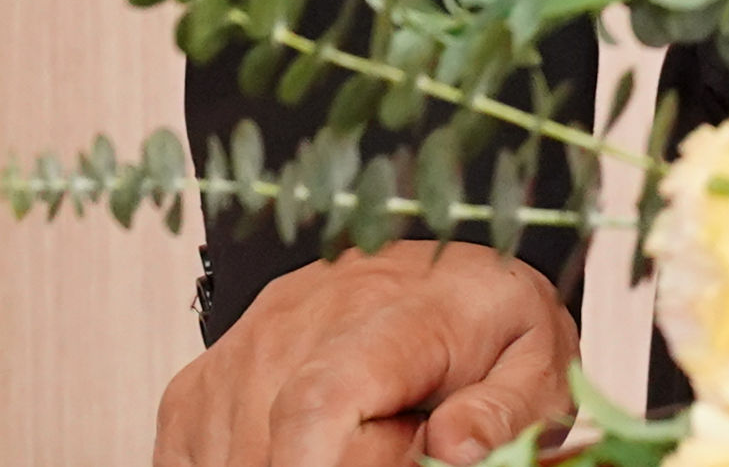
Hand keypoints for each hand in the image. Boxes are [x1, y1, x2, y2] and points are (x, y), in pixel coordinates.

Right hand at [152, 242, 582, 466]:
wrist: (445, 280)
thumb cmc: (487, 327)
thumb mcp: (537, 366)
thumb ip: (505, 412)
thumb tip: (454, 447)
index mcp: (397, 311)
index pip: (320, 399)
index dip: (312, 466)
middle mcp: (302, 317)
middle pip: (272, 445)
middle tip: (390, 449)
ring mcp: (244, 347)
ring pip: (229, 458)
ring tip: (354, 446)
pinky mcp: (203, 382)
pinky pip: (191, 458)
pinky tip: (293, 452)